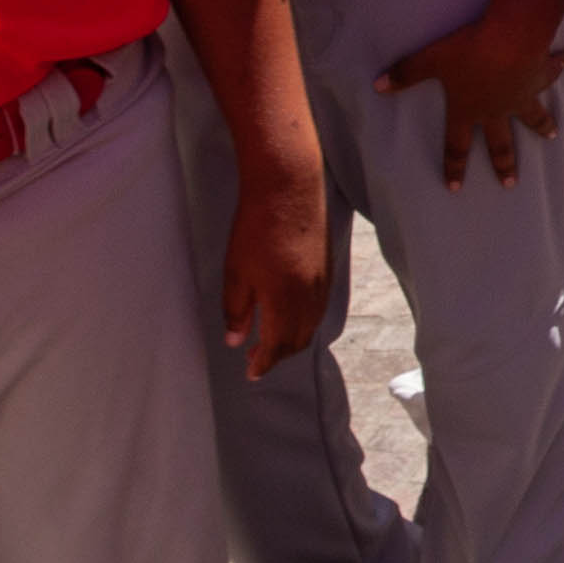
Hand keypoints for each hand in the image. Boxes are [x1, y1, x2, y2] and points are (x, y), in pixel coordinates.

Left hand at [216, 157, 331, 378]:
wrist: (289, 189)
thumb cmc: (256, 228)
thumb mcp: (236, 272)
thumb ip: (236, 311)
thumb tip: (235, 340)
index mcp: (285, 302)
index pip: (276, 347)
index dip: (263, 363)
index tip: (250, 373)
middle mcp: (310, 299)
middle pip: (297, 341)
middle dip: (277, 355)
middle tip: (255, 358)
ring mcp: (323, 285)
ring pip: (311, 326)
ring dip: (292, 339)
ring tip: (270, 339)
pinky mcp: (328, 270)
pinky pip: (319, 309)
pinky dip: (304, 321)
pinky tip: (289, 314)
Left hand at [379, 0, 563, 188]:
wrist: (509, 38)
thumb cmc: (467, 51)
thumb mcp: (430, 60)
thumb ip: (406, 74)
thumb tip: (378, 85)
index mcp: (468, 110)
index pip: (457, 146)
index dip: (454, 167)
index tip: (455, 188)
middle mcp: (496, 109)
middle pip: (500, 143)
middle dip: (504, 164)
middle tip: (510, 182)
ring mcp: (521, 95)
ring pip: (533, 116)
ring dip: (542, 125)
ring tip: (551, 135)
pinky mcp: (539, 75)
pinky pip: (550, 73)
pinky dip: (558, 66)